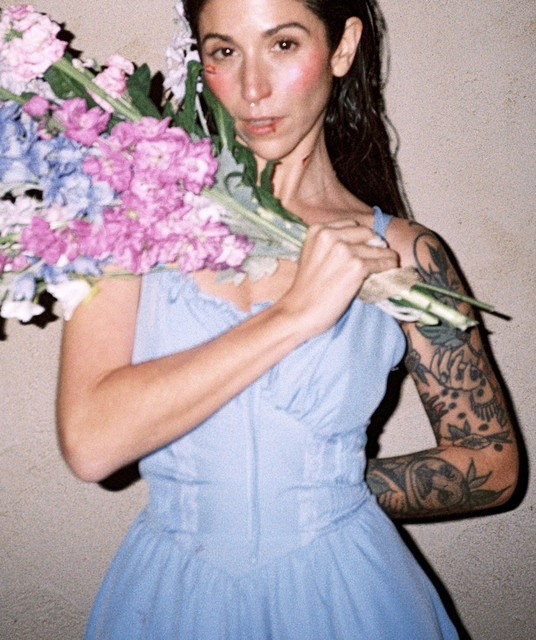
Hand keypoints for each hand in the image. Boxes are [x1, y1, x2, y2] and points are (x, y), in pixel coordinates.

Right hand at [277, 220, 398, 336]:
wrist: (300, 312)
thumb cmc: (306, 289)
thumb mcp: (312, 254)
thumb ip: (330, 244)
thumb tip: (362, 242)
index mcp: (318, 230)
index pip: (351, 225)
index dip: (360, 238)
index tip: (363, 248)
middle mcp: (330, 235)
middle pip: (366, 233)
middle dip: (373, 245)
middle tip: (375, 258)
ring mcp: (344, 250)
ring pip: (377, 248)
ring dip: (384, 257)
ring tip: (387, 265)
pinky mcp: (357, 266)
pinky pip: (382, 262)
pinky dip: (388, 267)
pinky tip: (388, 272)